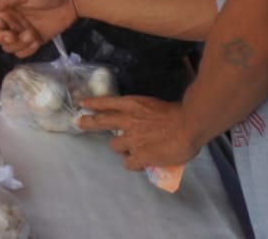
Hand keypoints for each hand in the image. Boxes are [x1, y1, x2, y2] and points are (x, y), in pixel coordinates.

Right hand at [0, 0, 76, 56]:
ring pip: (8, 46)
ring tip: (31, 34)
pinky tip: (37, 39)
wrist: (71, 0)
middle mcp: (9, 19)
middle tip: (14, 33)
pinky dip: (28, 49)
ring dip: (18, 43)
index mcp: (4, 6)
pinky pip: (22, 52)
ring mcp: (20, 31)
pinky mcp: (33, 41)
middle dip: (1, 37)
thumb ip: (5, 0)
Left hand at [76, 95, 198, 171]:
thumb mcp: (156, 107)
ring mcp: (132, 139)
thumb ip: (146, 114)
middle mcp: (128, 121)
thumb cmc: (178, 115)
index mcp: (133, 105)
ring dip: (121, 148)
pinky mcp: (138, 156)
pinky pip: (128, 164)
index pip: (108, 102)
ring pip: (114, 145)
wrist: (188, 126)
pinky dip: (133, 164)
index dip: (94, 103)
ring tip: (129, 151)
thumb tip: (145, 124)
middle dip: (88, 122)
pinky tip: (140, 164)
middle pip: (101, 121)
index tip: (82, 103)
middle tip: (79, 122)